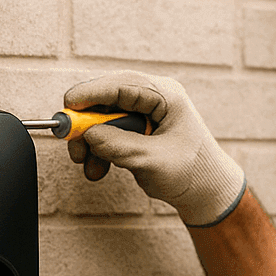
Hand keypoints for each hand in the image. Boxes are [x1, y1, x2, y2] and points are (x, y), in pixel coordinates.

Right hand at [64, 70, 245, 226]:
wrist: (207, 190)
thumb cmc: (192, 173)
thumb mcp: (152, 161)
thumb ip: (119, 146)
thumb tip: (87, 135)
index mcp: (167, 96)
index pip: (123, 84)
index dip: (92, 93)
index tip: (68, 105)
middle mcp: (154, 98)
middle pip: (108, 98)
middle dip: (86, 123)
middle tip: (72, 144)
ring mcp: (145, 112)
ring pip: (104, 117)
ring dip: (91, 142)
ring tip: (87, 166)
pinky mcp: (137, 128)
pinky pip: (109, 131)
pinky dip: (99, 149)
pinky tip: (97, 169)